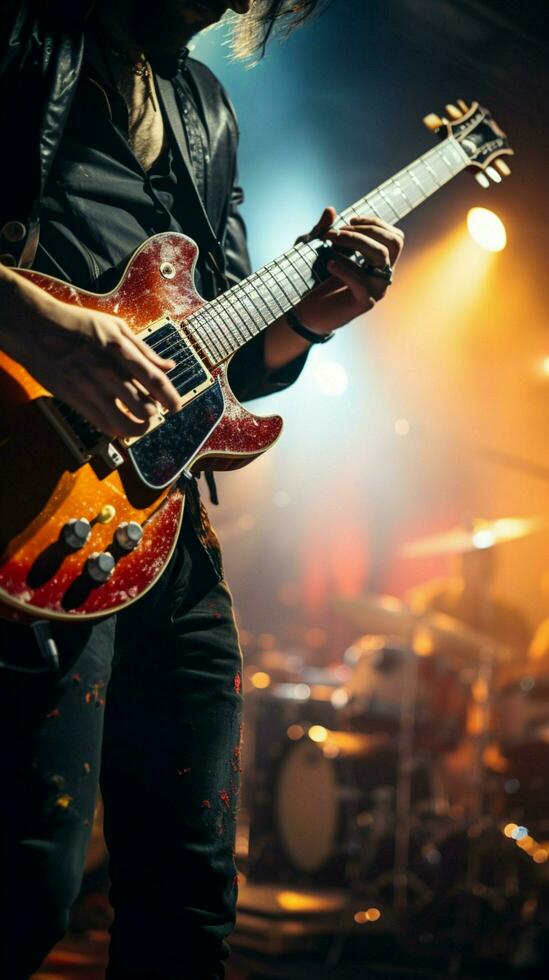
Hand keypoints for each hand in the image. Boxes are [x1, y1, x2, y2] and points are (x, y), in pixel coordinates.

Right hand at [0, 269, 180, 437]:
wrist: (36, 329)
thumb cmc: (77, 324)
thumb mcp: (116, 327)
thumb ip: (144, 349)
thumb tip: (168, 365)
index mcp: (121, 351)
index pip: (155, 380)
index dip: (171, 398)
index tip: (176, 406)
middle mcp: (109, 372)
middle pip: (145, 408)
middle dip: (154, 413)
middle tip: (153, 411)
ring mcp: (91, 389)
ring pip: (126, 424)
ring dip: (138, 426)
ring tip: (138, 421)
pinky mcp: (76, 401)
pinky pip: (104, 426)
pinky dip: (116, 428)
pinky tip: (118, 420)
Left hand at [295, 206, 404, 333]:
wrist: (308, 312)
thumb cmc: (315, 279)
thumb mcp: (315, 249)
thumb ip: (322, 229)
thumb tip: (330, 210)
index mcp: (379, 262)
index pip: (394, 237)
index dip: (375, 223)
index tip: (349, 221)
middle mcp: (382, 275)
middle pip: (392, 244)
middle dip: (365, 231)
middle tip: (337, 232)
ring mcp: (376, 290)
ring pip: (380, 258)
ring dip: (355, 243)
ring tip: (330, 242)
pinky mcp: (363, 303)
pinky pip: (361, 282)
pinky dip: (344, 268)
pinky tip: (329, 263)